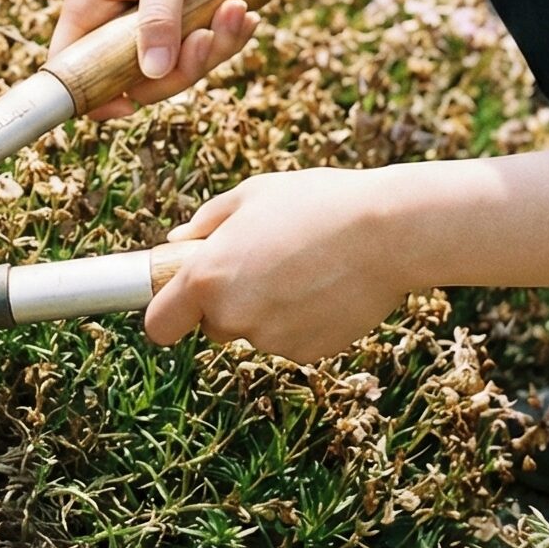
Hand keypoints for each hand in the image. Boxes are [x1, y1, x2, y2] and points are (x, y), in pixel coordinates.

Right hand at [48, 0, 259, 122]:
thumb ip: (158, 19)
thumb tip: (152, 74)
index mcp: (89, 5)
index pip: (68, 67)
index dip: (90, 95)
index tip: (129, 106)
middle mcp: (111, 22)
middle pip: (132, 80)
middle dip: (179, 69)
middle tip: (208, 37)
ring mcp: (146, 26)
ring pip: (173, 69)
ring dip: (212, 49)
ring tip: (239, 12)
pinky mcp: (178, 24)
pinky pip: (198, 52)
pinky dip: (225, 38)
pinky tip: (246, 16)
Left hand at [144, 169, 412, 361]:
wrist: (388, 232)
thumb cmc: (316, 203)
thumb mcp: (251, 195)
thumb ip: (205, 223)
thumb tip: (177, 243)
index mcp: (206, 278)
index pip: (159, 325)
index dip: (167, 314)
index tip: (179, 302)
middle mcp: (232, 316)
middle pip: (212, 325)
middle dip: (227, 302)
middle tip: (263, 262)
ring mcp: (271, 339)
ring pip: (256, 330)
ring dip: (268, 309)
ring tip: (305, 266)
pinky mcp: (309, 352)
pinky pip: (292, 339)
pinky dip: (302, 320)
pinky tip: (326, 286)